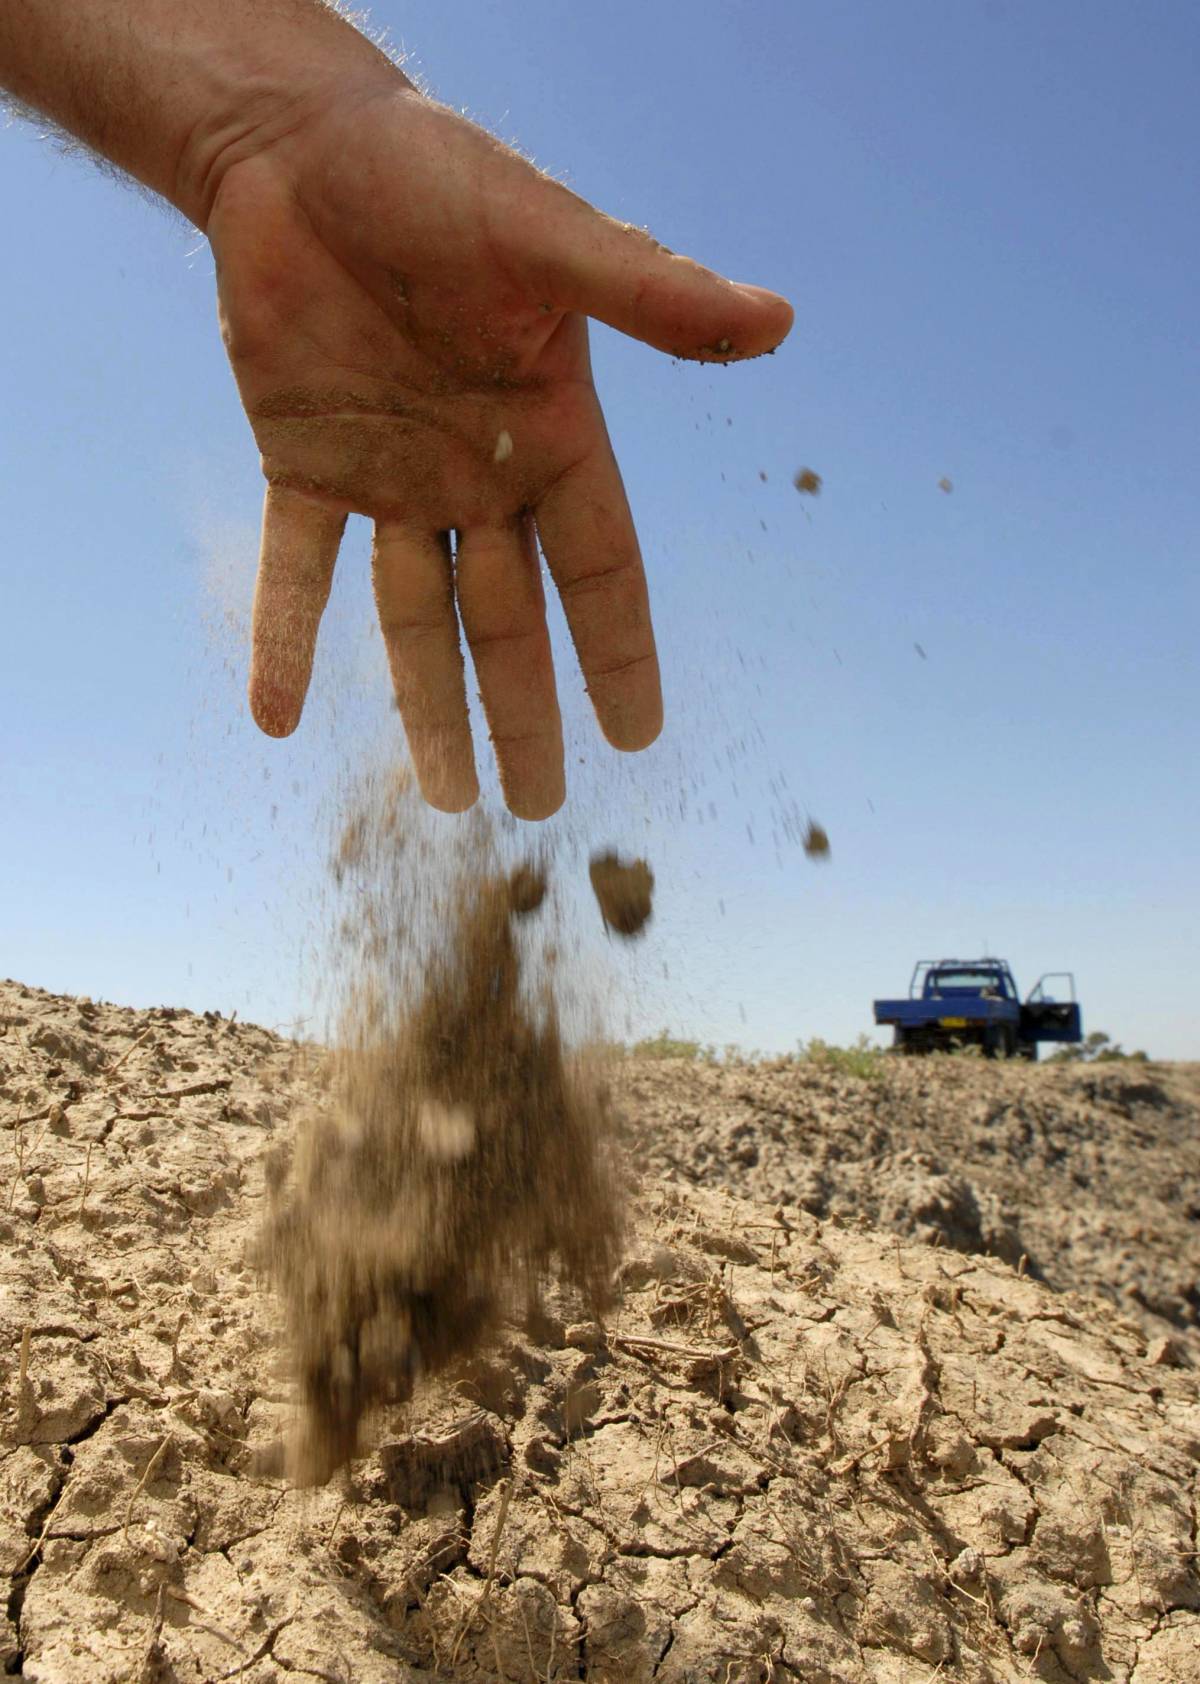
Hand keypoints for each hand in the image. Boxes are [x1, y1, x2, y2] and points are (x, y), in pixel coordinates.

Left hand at [209, 82, 792, 817]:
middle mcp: (476, 475)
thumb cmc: (432, 173)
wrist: (302, 144)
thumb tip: (777, 318)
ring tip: (445, 800)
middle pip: (509, 622)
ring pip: (413, 619)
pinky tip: (274, 717)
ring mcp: (388, 478)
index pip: (601, 570)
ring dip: (426, 707)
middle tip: (537, 809)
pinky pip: (294, 569)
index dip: (620, 654)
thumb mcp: (543, 236)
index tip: (641, 738)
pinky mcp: (301, 463)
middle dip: (524, 715)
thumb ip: (646, 288)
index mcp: (548, 435)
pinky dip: (285, 638)